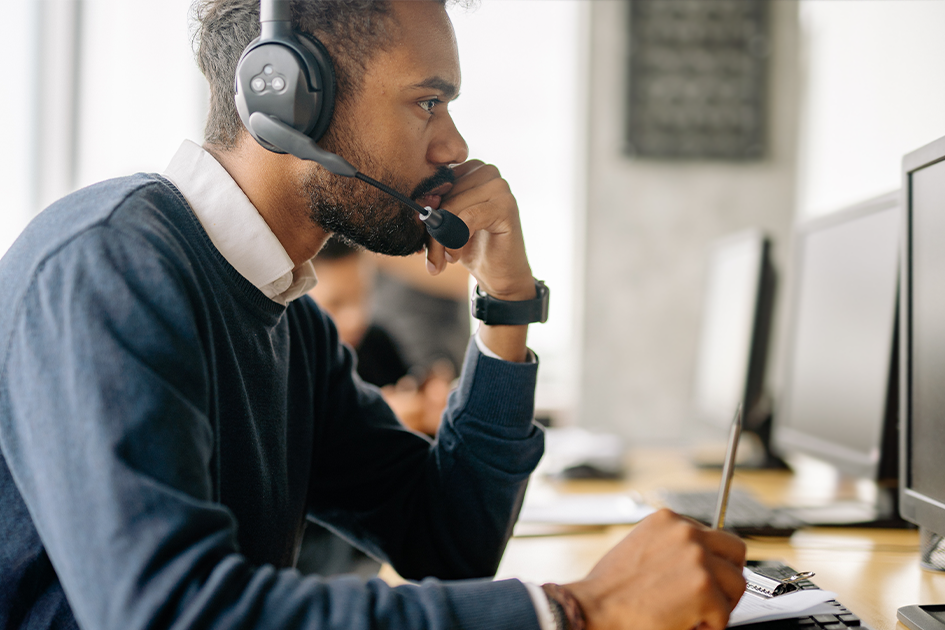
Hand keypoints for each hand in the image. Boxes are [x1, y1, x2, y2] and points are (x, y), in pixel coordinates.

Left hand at [425, 160, 533, 300]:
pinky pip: (468, 217)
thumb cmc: (471, 247)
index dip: (424, 212)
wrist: (500, 274)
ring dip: (442, 239)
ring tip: (444, 259)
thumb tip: (409, 207)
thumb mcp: (443, 225)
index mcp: (469, 169)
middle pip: (443, 195)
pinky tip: (455, 255)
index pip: (435, 184)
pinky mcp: (506, 205)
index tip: (419, 241)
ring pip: (452, 207)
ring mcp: (499, 186)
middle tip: (431, 258)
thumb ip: (430, 210)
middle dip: (432, 231)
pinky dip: (456, 239)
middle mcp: (486, 171)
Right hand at [564, 509, 746, 629]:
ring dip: (719, 604)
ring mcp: (697, 558)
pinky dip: (709, 627)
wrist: (595, 608)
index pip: (714, 535)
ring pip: (736, 585)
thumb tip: (696, 557)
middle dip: (727, 576)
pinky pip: (725, 614)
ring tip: (693, 612)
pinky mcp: (704, 587)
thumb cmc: (611, 588)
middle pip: (735, 552)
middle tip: (711, 596)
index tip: (702, 577)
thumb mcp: (640, 545)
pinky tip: (685, 623)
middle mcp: (686, 532)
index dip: (711, 562)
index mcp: (668, 519)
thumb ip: (671, 544)